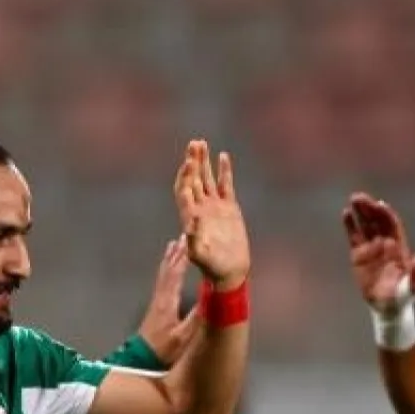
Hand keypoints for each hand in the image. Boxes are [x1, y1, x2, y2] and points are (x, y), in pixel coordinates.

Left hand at [137, 240, 198, 364]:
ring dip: (169, 258)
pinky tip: (168, 269)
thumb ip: (197, 317)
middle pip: (168, 269)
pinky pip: (162, 281)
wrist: (141, 359)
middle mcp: (161, 297)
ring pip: (163, 274)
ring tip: (173, 245)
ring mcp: (156, 301)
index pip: (176, 274)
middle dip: (176, 252)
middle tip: (183, 236)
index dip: (183, 257)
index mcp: (168, 301)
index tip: (188, 241)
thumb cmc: (164, 349)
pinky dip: (166, 270)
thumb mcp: (183, 336)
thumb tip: (210, 298)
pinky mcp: (155, 306)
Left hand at [174, 141, 249, 288]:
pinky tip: (223, 156)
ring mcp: (214, 207)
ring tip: (201, 143)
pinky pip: (226, 185)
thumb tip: (189, 223)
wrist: (230, 270)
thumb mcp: (200, 255)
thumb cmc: (213, 266)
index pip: (184, 190)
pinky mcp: (229, 208)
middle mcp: (200, 208)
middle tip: (193, 144)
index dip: (185, 176)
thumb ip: (193, 240)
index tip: (189, 162)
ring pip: (207, 179)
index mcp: (190, 216)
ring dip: (203, 162)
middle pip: (193, 179)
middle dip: (193, 162)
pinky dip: (224, 171)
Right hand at [342, 193, 414, 314]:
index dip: (386, 214)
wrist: (388, 308)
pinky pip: (354, 236)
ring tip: (353, 200)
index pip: (392, 225)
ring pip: (366, 224)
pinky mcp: (359, 255)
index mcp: (399, 246)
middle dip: (370, 208)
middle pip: (378, 220)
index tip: (379, 205)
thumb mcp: (412, 287)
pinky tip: (346, 213)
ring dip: (361, 211)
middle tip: (361, 197)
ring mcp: (372, 248)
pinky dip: (351, 224)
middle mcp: (385, 243)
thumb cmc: (403, 297)